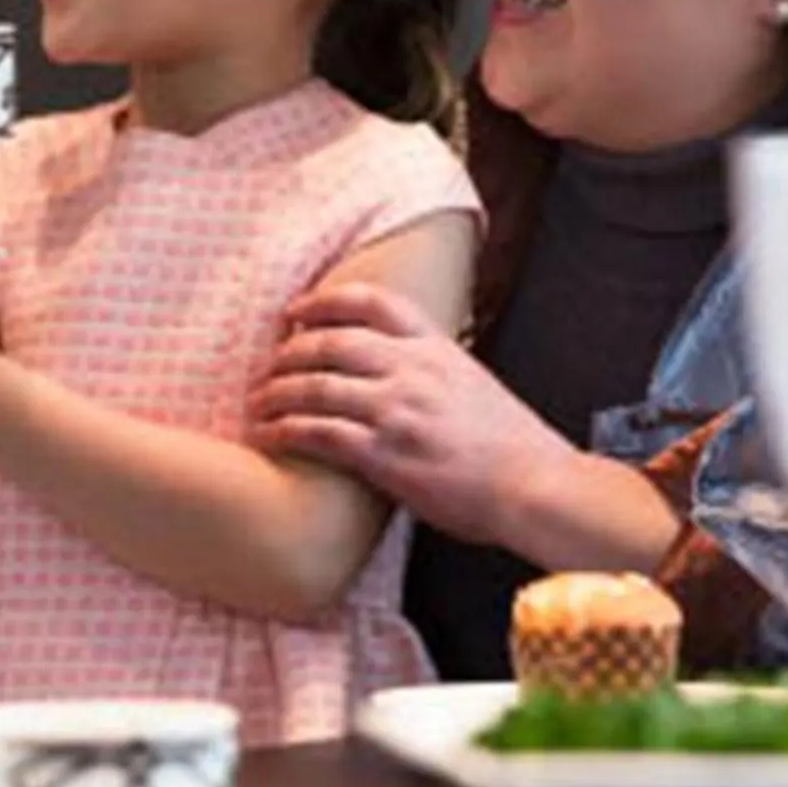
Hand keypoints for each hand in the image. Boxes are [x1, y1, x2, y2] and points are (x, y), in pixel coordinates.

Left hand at [249, 281, 580, 545]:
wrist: (533, 485)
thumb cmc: (511, 447)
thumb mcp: (475, 385)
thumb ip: (436, 372)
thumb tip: (407, 372)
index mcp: (437, 349)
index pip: (373, 304)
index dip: (325, 301)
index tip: (296, 310)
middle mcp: (412, 370)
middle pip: (330, 341)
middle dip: (288, 352)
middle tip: (267, 367)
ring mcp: (397, 410)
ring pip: (314, 385)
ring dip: (275, 393)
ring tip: (255, 405)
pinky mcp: (385, 453)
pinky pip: (318, 432)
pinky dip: (284, 430)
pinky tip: (267, 435)